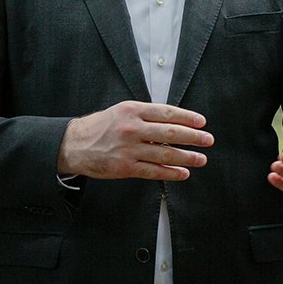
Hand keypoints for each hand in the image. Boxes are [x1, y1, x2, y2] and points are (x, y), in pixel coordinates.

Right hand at [58, 101, 212, 180]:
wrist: (74, 144)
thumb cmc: (100, 127)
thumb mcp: (121, 111)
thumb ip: (145, 115)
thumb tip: (174, 122)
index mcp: (133, 110)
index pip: (167, 113)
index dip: (187, 118)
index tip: (202, 122)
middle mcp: (132, 128)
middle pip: (171, 133)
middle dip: (193, 137)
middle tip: (208, 140)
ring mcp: (129, 149)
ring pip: (165, 154)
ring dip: (187, 157)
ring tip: (201, 159)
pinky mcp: (125, 167)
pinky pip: (154, 171)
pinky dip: (171, 172)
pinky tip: (183, 173)